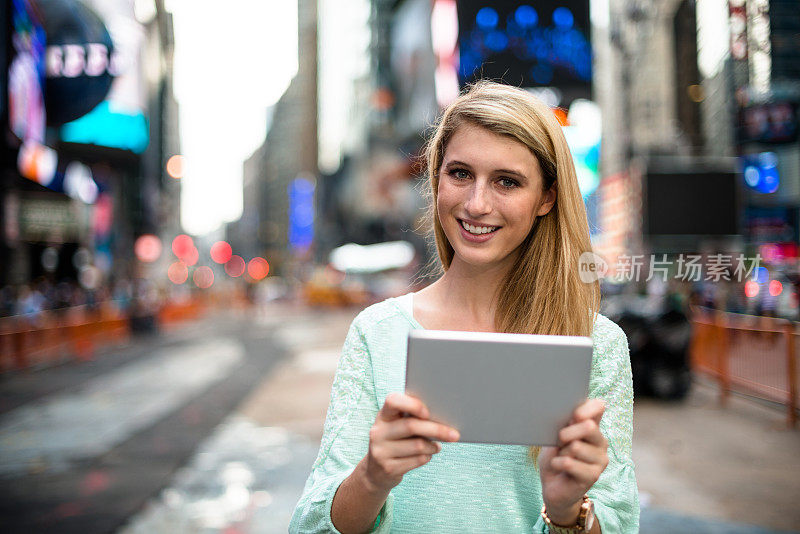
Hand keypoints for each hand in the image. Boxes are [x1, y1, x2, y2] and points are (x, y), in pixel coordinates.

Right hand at [358, 393, 459, 495]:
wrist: (376, 472)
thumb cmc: (396, 442)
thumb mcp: (397, 427)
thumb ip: (412, 418)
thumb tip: (444, 415)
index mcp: (383, 416)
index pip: (393, 401)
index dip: (412, 404)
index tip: (428, 412)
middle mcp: (378, 431)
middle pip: (411, 426)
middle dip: (437, 429)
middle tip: (455, 434)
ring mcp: (381, 451)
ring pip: (418, 445)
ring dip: (433, 446)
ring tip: (437, 446)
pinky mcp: (388, 468)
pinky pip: (417, 460)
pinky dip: (427, 457)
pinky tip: (427, 455)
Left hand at [538, 398, 608, 524]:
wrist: (552, 486)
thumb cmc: (554, 457)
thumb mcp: (554, 436)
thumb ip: (564, 424)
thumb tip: (572, 416)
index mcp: (593, 426)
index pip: (598, 407)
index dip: (586, 408)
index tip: (573, 415)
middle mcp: (601, 441)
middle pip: (589, 426)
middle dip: (566, 433)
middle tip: (558, 442)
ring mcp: (600, 459)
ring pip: (576, 446)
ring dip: (560, 452)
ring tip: (561, 457)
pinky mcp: (594, 475)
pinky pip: (568, 462)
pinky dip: (556, 463)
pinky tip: (558, 467)